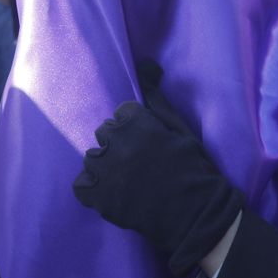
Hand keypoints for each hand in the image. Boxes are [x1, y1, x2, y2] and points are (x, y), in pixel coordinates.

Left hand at [72, 61, 243, 276]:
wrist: (196, 214)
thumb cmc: (194, 168)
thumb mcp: (179, 128)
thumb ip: (156, 97)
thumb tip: (146, 64)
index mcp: (136, 123)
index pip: (122, 114)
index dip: (137, 128)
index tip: (150, 142)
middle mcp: (116, 144)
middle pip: (105, 134)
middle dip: (119, 144)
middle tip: (140, 162)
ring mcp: (105, 172)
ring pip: (93, 159)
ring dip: (106, 166)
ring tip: (128, 180)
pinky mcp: (99, 199)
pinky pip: (81, 186)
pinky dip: (93, 190)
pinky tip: (112, 193)